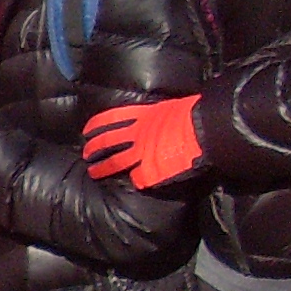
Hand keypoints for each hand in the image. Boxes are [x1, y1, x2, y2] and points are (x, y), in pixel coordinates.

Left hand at [82, 96, 205, 186]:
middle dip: (94, 148)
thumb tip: (161, 117)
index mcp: (143, 117)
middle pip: (108, 142)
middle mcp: (137, 135)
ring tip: (93, 172)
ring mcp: (141, 154)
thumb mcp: (171, 108)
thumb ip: (160, 116)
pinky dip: (136, 180)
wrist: (204, 130)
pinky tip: (133, 182)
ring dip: (102, 168)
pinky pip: (138, 178)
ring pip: (115, 162)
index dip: (98, 125)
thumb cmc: (194, 114)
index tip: (88, 130)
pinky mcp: (149, 172)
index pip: (112, 119)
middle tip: (86, 154)